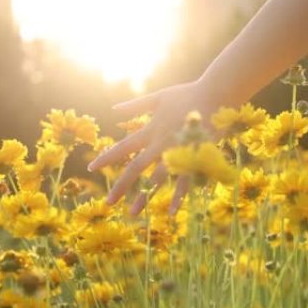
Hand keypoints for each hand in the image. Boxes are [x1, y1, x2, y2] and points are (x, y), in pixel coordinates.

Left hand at [87, 80, 221, 214]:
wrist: (216, 94)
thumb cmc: (188, 94)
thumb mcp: (159, 97)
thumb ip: (136, 105)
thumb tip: (114, 110)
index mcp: (150, 130)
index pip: (123, 147)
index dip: (106, 158)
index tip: (91, 168)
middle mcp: (160, 143)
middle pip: (135, 168)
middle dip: (121, 185)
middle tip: (108, 203)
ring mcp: (177, 152)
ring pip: (157, 179)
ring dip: (144, 197)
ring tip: (132, 213)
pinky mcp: (195, 157)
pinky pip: (184, 181)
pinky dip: (177, 197)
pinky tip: (170, 212)